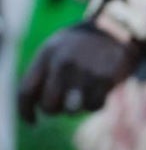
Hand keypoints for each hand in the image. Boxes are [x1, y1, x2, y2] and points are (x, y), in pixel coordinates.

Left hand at [18, 23, 140, 122]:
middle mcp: (63, 64)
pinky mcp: (105, 80)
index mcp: (46, 55)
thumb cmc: (81, 44)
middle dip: (54, 109)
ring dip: (75, 108)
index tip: (31, 121)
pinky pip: (94, 106)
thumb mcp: (56, 49)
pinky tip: (97, 90)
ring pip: (71, 110)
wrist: (116, 28)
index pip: (27, 91)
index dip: (26, 111)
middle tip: (61, 103)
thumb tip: (35, 103)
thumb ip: (43, 73)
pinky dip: (95, 103)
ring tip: (80, 95)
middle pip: (49, 105)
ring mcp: (84, 72)